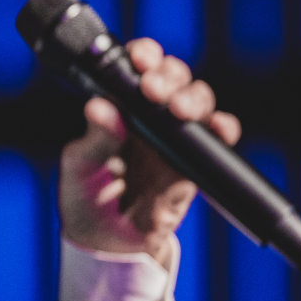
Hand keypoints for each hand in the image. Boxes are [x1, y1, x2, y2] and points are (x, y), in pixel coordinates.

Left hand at [59, 39, 241, 267]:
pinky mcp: (194, 164)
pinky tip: (217, 127)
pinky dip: (222, 128)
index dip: (144, 56)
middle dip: (169, 74)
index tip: (139, 58)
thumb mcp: (78, 169)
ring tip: (178, 109)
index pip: (136, 69)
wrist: (106, 244)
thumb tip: (100, 107)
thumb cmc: (85, 198)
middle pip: (174, 78)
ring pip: (198, 101)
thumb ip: (93, 141)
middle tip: (152, 89)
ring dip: (193, 97)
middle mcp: (150, 117)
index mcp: (119, 108)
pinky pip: (217, 140)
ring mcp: (175, 139)